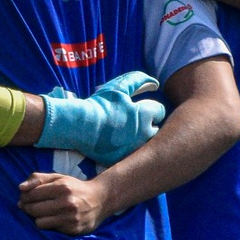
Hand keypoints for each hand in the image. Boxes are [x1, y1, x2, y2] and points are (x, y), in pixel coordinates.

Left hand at [19, 171, 116, 234]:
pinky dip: (48, 225)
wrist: (100, 200)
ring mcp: (70, 217)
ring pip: (39, 222)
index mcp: (62, 187)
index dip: (24, 197)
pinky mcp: (73, 229)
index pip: (32, 194)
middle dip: (27, 208)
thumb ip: (38, 178)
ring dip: (37, 218)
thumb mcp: (58, 178)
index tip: (24, 198)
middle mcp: (67, 203)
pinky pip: (50, 229)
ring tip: (41, 213)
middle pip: (33, 209)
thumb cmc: (74, 188)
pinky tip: (53, 219)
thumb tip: (20, 188)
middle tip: (28, 206)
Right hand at [35, 71, 165, 164]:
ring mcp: (135, 148)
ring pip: (146, 144)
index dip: (150, 109)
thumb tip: (156, 84)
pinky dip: (128, 150)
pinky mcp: (124, 159)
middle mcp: (145, 133)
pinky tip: (118, 144)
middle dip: (148, 126)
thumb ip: (139, 80)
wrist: (80, 126)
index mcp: (145, 114)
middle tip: (132, 123)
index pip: (160, 111)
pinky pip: (132, 155)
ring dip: (140, 139)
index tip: (139, 110)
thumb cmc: (99, 104)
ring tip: (125, 134)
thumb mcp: (119, 87)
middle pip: (156, 130)